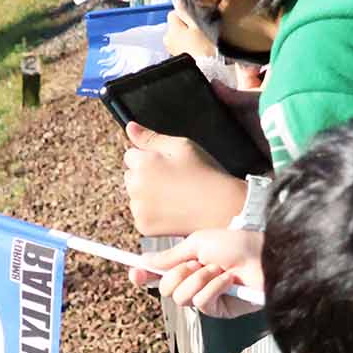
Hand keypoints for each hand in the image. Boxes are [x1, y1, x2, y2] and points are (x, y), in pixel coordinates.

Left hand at [122, 123, 247, 235]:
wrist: (222, 207)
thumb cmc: (205, 173)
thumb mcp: (182, 146)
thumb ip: (151, 137)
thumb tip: (130, 127)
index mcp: (143, 164)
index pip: (130, 155)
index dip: (150, 157)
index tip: (168, 164)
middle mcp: (135, 186)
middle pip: (130, 176)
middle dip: (146, 175)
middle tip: (174, 180)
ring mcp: (138, 208)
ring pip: (135, 196)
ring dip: (147, 195)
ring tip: (175, 195)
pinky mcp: (143, 226)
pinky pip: (141, 215)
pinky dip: (152, 213)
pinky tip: (173, 209)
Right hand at [129, 229, 265, 317]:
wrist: (265, 256)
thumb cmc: (238, 244)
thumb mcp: (198, 243)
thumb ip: (171, 255)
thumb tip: (145, 260)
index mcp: (190, 265)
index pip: (160, 275)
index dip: (144, 275)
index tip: (135, 272)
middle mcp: (196, 282)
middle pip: (165, 289)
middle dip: (178, 274)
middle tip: (196, 263)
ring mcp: (208, 298)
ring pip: (181, 297)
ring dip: (198, 279)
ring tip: (218, 269)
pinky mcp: (220, 310)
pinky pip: (200, 304)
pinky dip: (213, 288)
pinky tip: (229, 281)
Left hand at [162, 9, 215, 60]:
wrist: (204, 67)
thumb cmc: (202, 48)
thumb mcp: (198, 26)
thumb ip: (186, 14)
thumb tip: (179, 4)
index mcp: (172, 29)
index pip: (172, 14)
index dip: (183, 14)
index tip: (193, 20)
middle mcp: (168, 38)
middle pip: (175, 25)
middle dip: (185, 25)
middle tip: (198, 31)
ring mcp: (170, 48)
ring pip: (177, 34)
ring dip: (186, 35)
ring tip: (198, 40)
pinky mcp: (175, 54)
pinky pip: (179, 43)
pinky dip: (186, 43)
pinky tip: (195, 47)